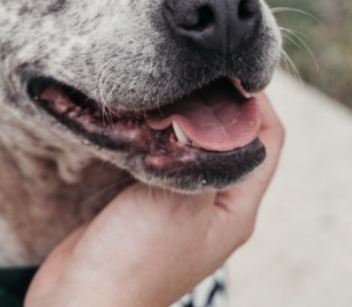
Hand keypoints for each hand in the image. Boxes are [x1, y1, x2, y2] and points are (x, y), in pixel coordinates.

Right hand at [25, 93, 283, 306]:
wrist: (85, 300)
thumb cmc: (138, 260)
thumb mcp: (181, 201)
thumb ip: (201, 153)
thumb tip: (206, 103)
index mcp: (236, 207)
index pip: (266, 139)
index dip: (254, 100)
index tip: (226, 67)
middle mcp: (213, 205)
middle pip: (229, 139)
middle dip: (213, 102)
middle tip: (189, 68)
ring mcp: (176, 205)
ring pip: (190, 145)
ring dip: (180, 115)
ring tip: (161, 85)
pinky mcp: (141, 204)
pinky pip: (156, 156)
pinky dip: (151, 131)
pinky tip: (133, 116)